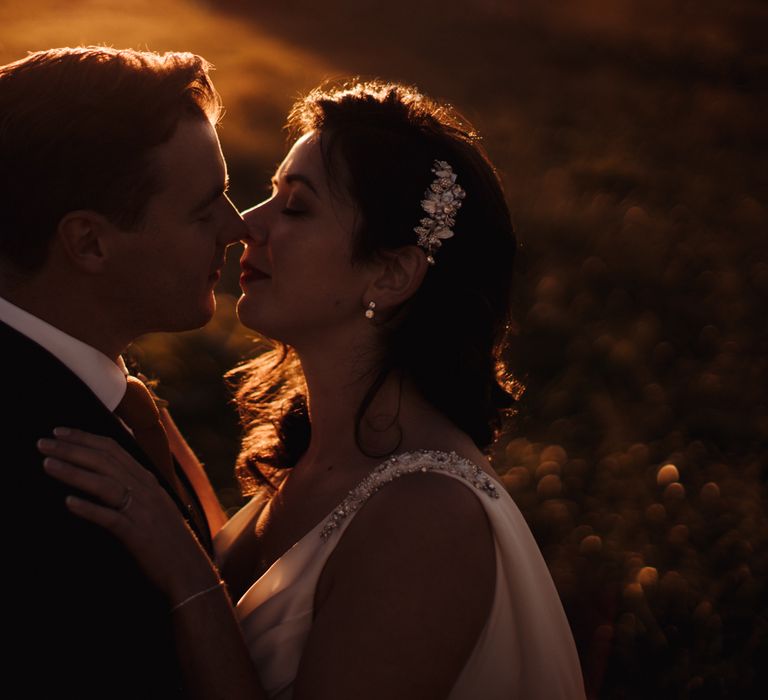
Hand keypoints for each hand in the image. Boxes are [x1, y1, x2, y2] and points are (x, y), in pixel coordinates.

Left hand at [38, 428, 220, 603]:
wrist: (189, 569)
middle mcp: (146, 490)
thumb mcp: (154, 506)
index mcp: (148, 480)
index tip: (59, 432)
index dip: (85, 439)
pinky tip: (68, 502)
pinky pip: (110, 517)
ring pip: (104, 484)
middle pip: (105, 461)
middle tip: (43, 442)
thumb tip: (109, 476)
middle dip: (72, 449)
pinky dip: (89, 508)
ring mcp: (143, 511)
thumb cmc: (168, 540)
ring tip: (47, 464)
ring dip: (74, 472)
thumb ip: (135, 488)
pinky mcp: (138, 534)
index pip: (114, 450)